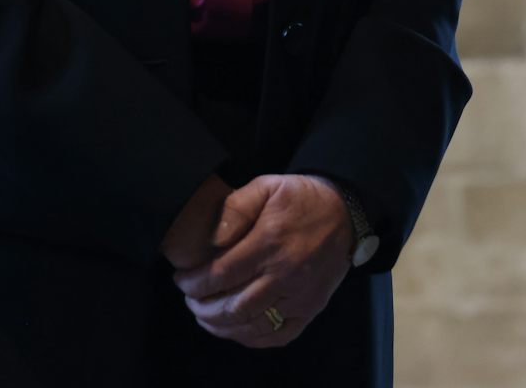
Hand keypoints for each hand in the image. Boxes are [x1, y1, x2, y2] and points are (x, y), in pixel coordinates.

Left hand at [172, 174, 352, 347]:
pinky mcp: (310, 309)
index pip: (221, 275)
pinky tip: (236, 329)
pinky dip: (252, 338)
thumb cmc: (299, 198)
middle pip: (233, 307)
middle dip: (203, 308)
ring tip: (205, 315)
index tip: (181, 280)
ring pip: (252, 326)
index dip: (194, 283)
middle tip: (190, 299)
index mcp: (269, 243)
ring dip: (221, 326)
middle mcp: (285, 275)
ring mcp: (299, 297)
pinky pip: (278, 336)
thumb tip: (211, 238)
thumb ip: (235, 207)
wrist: (344, 212)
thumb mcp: (266, 187)